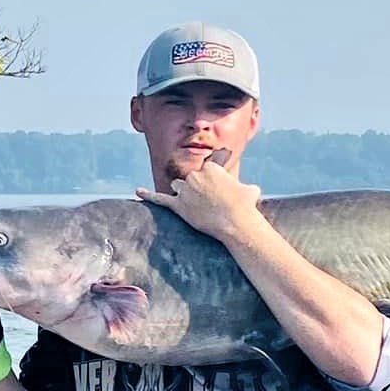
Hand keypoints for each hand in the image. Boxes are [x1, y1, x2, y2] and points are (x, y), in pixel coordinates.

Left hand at [135, 150, 263, 242]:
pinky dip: (148, 195)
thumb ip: (246, 186)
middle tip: (207, 201)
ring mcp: (185, 191)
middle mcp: (195, 176)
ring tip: (193, 204)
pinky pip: (160, 198)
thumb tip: (251, 190)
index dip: (210, 181)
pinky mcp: (178, 205)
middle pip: (189, 179)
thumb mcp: (250, 190)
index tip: (215, 189)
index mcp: (210, 168)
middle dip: (196, 188)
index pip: (205, 170)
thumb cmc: (245, 206)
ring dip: (182, 193)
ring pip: (177, 186)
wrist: (236, 222)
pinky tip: (138, 192)